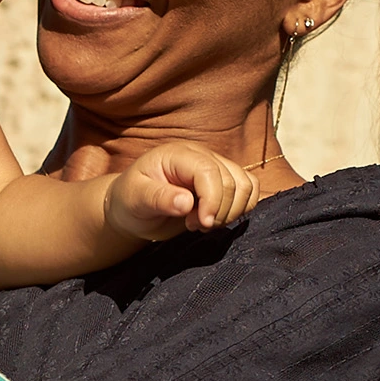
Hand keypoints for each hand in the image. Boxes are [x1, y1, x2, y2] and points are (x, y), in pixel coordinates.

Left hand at [106, 140, 257, 240]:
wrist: (133, 208)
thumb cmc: (130, 201)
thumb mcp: (135, 200)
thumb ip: (158, 198)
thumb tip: (186, 202)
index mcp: (177, 155)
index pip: (209, 171)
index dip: (212, 200)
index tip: (201, 224)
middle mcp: (200, 156)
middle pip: (233, 181)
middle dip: (219, 211)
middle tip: (193, 225)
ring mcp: (215, 167)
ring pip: (246, 186)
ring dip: (231, 211)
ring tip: (203, 223)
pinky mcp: (224, 182)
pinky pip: (249, 192)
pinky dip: (240, 209)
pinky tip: (215, 219)